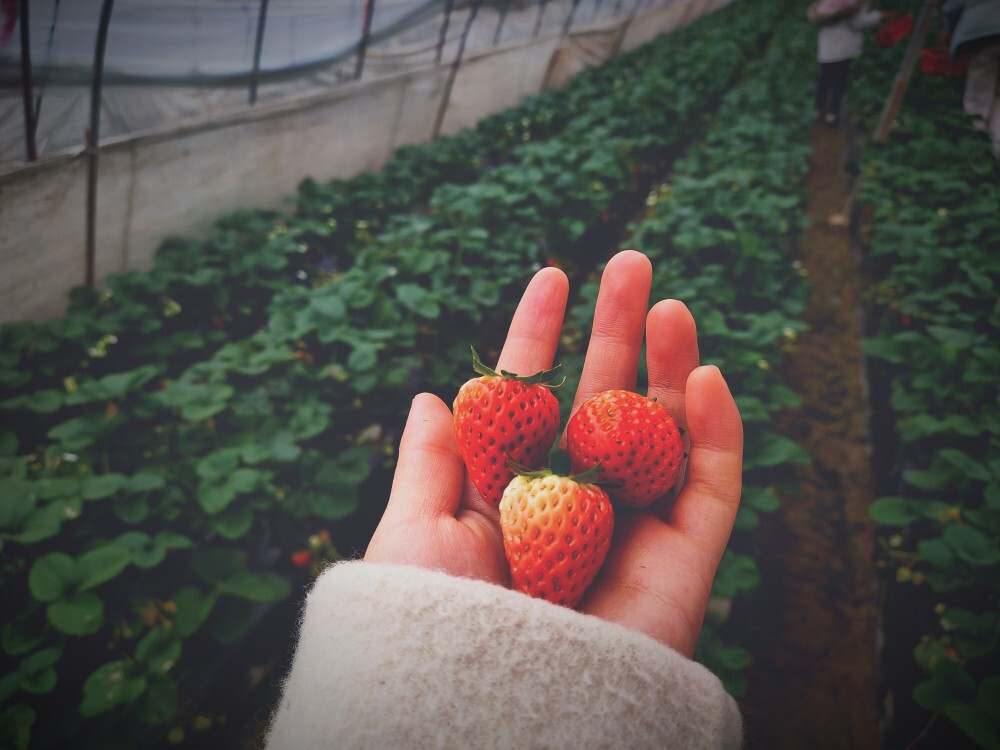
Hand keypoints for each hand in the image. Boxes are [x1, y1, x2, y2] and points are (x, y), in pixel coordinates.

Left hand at [365, 250, 743, 657]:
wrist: (486, 711)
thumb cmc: (434, 626)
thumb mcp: (416, 532)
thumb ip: (431, 464)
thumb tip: (432, 396)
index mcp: (513, 489)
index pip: (535, 398)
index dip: (542, 335)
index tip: (553, 274)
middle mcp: (576, 502)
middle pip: (605, 398)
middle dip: (617, 330)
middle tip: (631, 262)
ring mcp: (632, 527)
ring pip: (663, 430)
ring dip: (670, 364)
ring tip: (668, 303)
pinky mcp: (683, 560)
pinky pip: (712, 487)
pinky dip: (717, 432)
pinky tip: (703, 376)